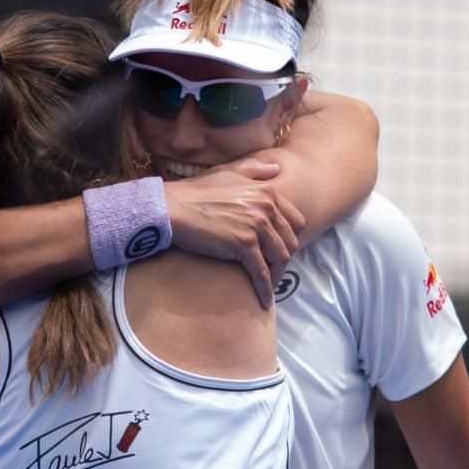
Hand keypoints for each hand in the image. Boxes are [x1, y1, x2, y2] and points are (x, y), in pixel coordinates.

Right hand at [165, 161, 306, 306]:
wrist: (173, 207)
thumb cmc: (196, 191)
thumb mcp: (229, 172)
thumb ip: (255, 170)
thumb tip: (276, 169)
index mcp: (267, 192)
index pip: (295, 221)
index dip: (290, 239)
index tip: (281, 251)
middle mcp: (266, 207)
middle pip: (290, 242)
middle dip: (284, 259)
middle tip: (274, 272)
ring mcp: (256, 225)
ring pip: (280, 258)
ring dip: (277, 276)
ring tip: (269, 286)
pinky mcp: (244, 244)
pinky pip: (262, 272)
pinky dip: (265, 288)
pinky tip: (264, 300)